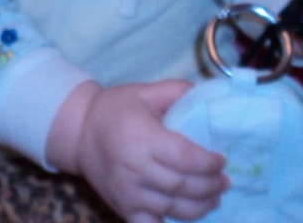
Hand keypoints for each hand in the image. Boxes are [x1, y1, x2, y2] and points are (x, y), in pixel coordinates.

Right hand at [47, 80, 227, 222]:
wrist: (78, 133)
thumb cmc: (114, 110)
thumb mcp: (144, 92)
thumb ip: (177, 91)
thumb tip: (210, 96)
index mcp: (143, 138)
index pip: (185, 158)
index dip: (209, 163)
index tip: (222, 160)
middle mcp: (135, 169)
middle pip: (183, 185)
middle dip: (211, 186)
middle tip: (224, 181)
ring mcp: (128, 193)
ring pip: (173, 208)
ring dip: (200, 207)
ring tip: (214, 199)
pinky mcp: (123, 209)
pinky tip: (187, 216)